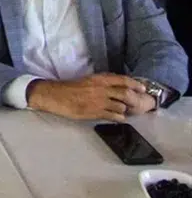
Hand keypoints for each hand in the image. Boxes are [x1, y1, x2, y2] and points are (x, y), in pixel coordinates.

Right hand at [27, 73, 150, 120]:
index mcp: (99, 79)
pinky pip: (114, 116)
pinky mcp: (96, 113)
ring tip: (122, 111)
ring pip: (121, 106)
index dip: (135, 84)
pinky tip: (117, 118)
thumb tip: (115, 85)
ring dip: (123, 110)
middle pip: (126, 94)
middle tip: (137, 104)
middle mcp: (102, 89)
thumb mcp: (87, 80)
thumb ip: (101, 82)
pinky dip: (118, 118)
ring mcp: (100, 102)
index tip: (142, 88)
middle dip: (133, 100)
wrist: (56, 96)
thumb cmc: (70, 88)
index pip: (123, 80)